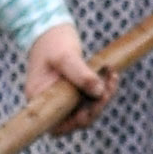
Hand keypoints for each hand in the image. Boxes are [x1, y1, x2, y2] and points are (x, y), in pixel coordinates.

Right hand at [25, 20, 116, 134]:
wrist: (51, 27)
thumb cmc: (53, 41)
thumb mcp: (66, 56)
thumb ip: (81, 74)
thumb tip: (98, 93)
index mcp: (40, 98)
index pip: (57, 126)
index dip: (75, 123)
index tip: (89, 110)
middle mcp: (51, 102)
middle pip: (77, 119)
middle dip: (96, 106)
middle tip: (109, 86)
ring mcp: (63, 97)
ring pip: (88, 108)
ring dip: (103, 95)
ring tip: (112, 75)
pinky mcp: (75, 90)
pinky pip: (91, 96)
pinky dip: (103, 88)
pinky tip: (111, 73)